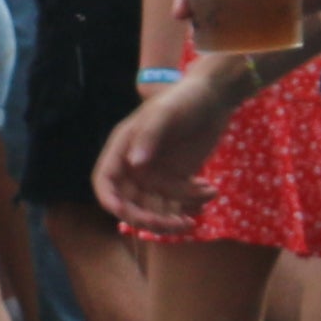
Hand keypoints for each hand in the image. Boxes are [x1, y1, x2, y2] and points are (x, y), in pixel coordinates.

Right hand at [95, 59, 254, 230]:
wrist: (215, 97)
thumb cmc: (185, 98)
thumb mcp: (166, 112)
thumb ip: (149, 135)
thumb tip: (134, 164)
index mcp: (123, 146)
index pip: (105, 180)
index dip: (110, 201)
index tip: (127, 216)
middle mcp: (135, 164)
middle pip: (130, 204)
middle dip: (149, 220)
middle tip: (173, 222)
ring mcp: (156, 174)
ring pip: (155, 209)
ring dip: (172, 219)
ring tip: (193, 219)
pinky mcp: (176, 178)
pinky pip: (177, 202)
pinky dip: (192, 204)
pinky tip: (210, 190)